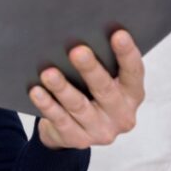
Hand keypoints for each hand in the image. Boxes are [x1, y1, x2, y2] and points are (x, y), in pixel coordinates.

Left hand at [28, 29, 145, 149]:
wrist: (71, 130)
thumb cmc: (89, 93)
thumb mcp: (102, 80)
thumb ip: (101, 61)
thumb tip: (80, 30)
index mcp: (132, 94)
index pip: (134, 72)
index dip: (127, 53)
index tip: (118, 34)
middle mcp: (122, 115)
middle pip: (105, 90)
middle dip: (90, 69)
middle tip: (77, 51)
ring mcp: (101, 131)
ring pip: (79, 106)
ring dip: (63, 88)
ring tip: (48, 73)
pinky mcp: (78, 140)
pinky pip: (60, 120)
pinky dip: (47, 105)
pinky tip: (36, 91)